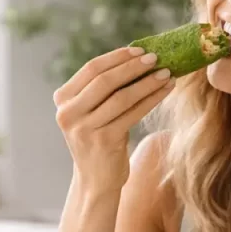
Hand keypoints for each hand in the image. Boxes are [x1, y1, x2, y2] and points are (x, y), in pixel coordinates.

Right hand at [53, 46, 173, 194]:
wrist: (96, 181)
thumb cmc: (99, 141)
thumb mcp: (92, 113)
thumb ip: (103, 89)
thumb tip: (137, 58)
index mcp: (62, 100)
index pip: (91, 69)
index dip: (116, 57)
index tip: (139, 50)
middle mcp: (68, 113)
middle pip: (104, 80)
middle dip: (132, 67)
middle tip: (156, 58)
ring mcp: (84, 128)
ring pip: (121, 97)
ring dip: (147, 82)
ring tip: (167, 73)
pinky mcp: (103, 140)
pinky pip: (132, 113)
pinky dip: (152, 99)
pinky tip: (166, 90)